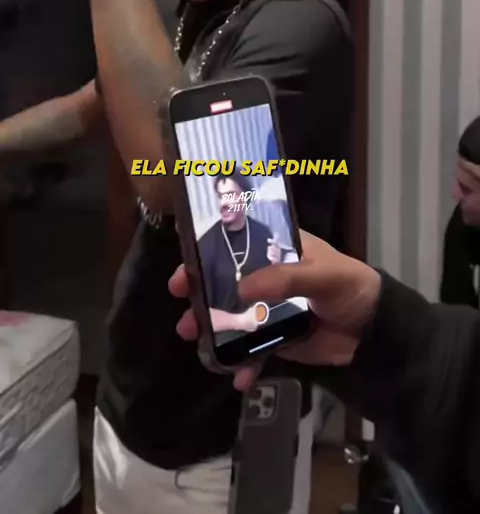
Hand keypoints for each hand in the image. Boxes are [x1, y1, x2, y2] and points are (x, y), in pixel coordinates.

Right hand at [169, 231, 380, 389]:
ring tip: (193, 337)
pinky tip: (238, 378)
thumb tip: (241, 289)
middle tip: (180, 303)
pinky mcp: (278, 339)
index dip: (207, 253)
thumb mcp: (322, 274)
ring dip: (211, 328)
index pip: (236, 245)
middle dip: (200, 293)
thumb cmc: (351, 287)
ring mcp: (270, 309)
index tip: (186, 267)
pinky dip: (243, 364)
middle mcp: (268, 276)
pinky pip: (253, 351)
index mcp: (279, 249)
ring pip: (232, 317)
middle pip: (225, 281)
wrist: (376, 332)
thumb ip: (285, 279)